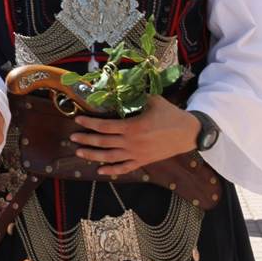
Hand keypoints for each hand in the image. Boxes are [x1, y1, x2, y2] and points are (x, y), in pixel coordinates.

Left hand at [70, 96, 200, 175]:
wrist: (188, 133)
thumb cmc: (170, 114)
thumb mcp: (153, 100)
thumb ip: (135, 97)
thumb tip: (121, 90)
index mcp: (132, 126)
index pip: (105, 126)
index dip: (89, 123)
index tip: (78, 120)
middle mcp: (131, 143)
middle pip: (103, 142)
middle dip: (86, 139)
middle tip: (72, 138)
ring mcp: (136, 154)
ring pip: (110, 157)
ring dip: (93, 155)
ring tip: (79, 153)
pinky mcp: (143, 161)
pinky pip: (124, 168)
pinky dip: (111, 170)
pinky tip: (100, 170)